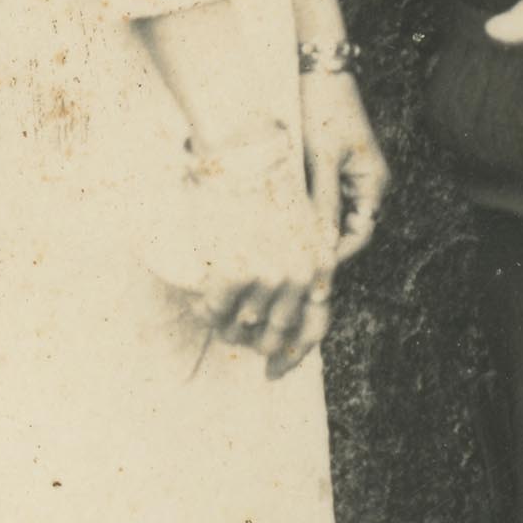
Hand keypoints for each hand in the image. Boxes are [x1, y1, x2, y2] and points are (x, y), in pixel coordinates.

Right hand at [148, 120, 334, 378]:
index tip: (276, 371)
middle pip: (276, 336)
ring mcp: (268, 277)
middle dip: (253, 342)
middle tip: (234, 333)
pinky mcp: (234, 273)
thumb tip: (277, 318)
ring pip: (241, 329)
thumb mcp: (301, 228)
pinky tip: (201, 302)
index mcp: (321, 265)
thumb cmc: (266, 185)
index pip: (315, 328)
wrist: (242, 151)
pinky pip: (214, 312)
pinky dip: (206, 312)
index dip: (295, 356)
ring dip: (226, 328)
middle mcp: (300, 276)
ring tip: (215, 313)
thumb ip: (300, 269)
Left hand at [301, 68, 388, 276]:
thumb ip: (324, 203)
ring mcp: (351, 176)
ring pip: (332, 215)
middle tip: (291, 264)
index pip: (360, 234)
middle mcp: (367, 183)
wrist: (320, 70)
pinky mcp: (333, 167)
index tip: (309, 270)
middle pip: (347, 228)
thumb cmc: (325, 110)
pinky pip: (323, 198)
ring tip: (285, 246)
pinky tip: (284, 218)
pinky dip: (307, 209)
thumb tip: (322, 245)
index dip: (337, 255)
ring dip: (312, 228)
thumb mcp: (322, 158)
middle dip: (322, 246)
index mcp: (373, 183)